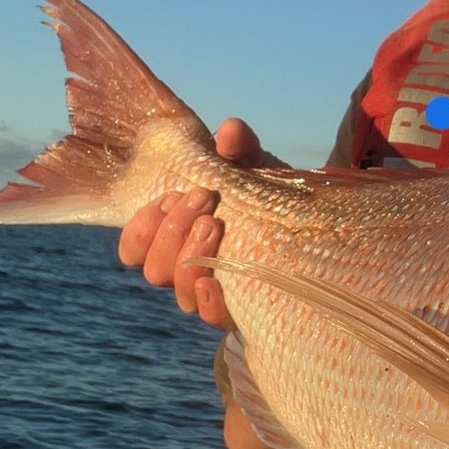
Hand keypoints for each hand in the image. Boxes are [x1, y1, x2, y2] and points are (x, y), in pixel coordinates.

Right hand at [117, 118, 270, 330]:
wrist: (315, 233)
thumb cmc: (269, 198)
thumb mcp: (253, 168)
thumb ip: (239, 148)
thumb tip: (230, 131)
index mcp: (177, 239)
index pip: (134, 249)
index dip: (141, 227)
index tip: (170, 195)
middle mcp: (189, 270)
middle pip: (154, 269)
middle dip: (172, 230)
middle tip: (202, 196)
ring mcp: (214, 293)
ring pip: (179, 292)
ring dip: (190, 256)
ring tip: (214, 223)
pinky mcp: (243, 311)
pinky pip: (213, 317)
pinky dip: (209, 300)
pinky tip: (216, 279)